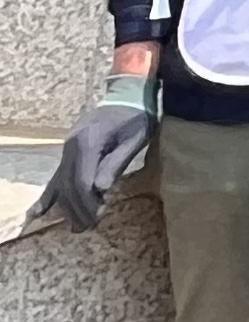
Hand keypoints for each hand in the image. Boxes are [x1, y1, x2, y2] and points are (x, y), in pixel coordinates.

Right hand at [31, 76, 157, 230]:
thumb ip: (116, 163)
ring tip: (77, 225)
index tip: (98, 216)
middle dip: (76, 209)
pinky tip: (38, 212)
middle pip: (68, 185)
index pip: (81, 181)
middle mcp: (71, 146)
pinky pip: (56, 175)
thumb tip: (100, 189)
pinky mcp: (68, 150)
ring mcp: (67, 147)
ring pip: (60, 182)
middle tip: (87, 227)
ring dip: (67, 206)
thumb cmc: (137, 116)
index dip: (88, 202)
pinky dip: (49, 194)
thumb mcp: (135, 139)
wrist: (129, 94)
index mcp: (88, 142)